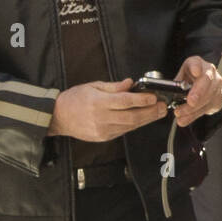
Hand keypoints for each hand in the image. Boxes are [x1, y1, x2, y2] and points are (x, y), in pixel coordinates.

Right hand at [47, 79, 166, 140]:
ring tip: (158, 113)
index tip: (154, 97)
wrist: (59, 117)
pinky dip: (135, 125)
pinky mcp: (103, 137)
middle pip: (131, 117)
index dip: (141, 100)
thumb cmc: (75, 98)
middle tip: (162, 107)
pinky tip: (143, 119)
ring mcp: (103, 130)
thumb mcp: (93, 85)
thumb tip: (131, 83)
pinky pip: (123, 131)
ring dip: (146, 120)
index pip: (124, 102)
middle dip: (149, 112)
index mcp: (98, 102)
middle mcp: (101, 118)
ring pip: (129, 126)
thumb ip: (114, 86)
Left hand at [173, 55, 221, 127]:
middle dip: (198, 92)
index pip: (197, 62)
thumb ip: (175, 85)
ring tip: (180, 113)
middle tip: (191, 102)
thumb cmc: (190, 81)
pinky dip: (194, 115)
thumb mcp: (181, 78)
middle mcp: (208, 71)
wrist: (206, 88)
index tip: (195, 72)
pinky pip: (207, 107)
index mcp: (196, 63)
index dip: (196, 67)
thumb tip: (164, 94)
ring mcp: (216, 84)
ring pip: (208, 96)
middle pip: (206, 80)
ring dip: (193, 107)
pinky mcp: (218, 97)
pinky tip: (185, 119)